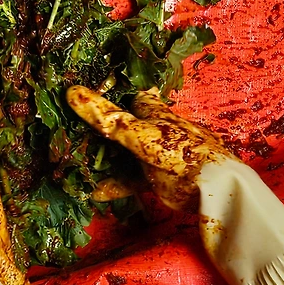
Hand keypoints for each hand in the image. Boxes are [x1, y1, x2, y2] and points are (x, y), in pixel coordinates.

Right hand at [65, 86, 230, 211]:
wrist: (212, 190)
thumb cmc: (180, 152)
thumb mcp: (139, 134)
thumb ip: (106, 117)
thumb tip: (70, 92)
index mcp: (152, 112)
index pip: (128, 96)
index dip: (109, 93)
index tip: (82, 92)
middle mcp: (152, 129)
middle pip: (121, 124)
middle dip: (99, 128)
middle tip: (72, 130)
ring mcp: (152, 154)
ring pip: (121, 153)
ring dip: (102, 158)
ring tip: (77, 160)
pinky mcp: (153, 178)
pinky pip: (128, 180)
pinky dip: (112, 185)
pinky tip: (94, 192)